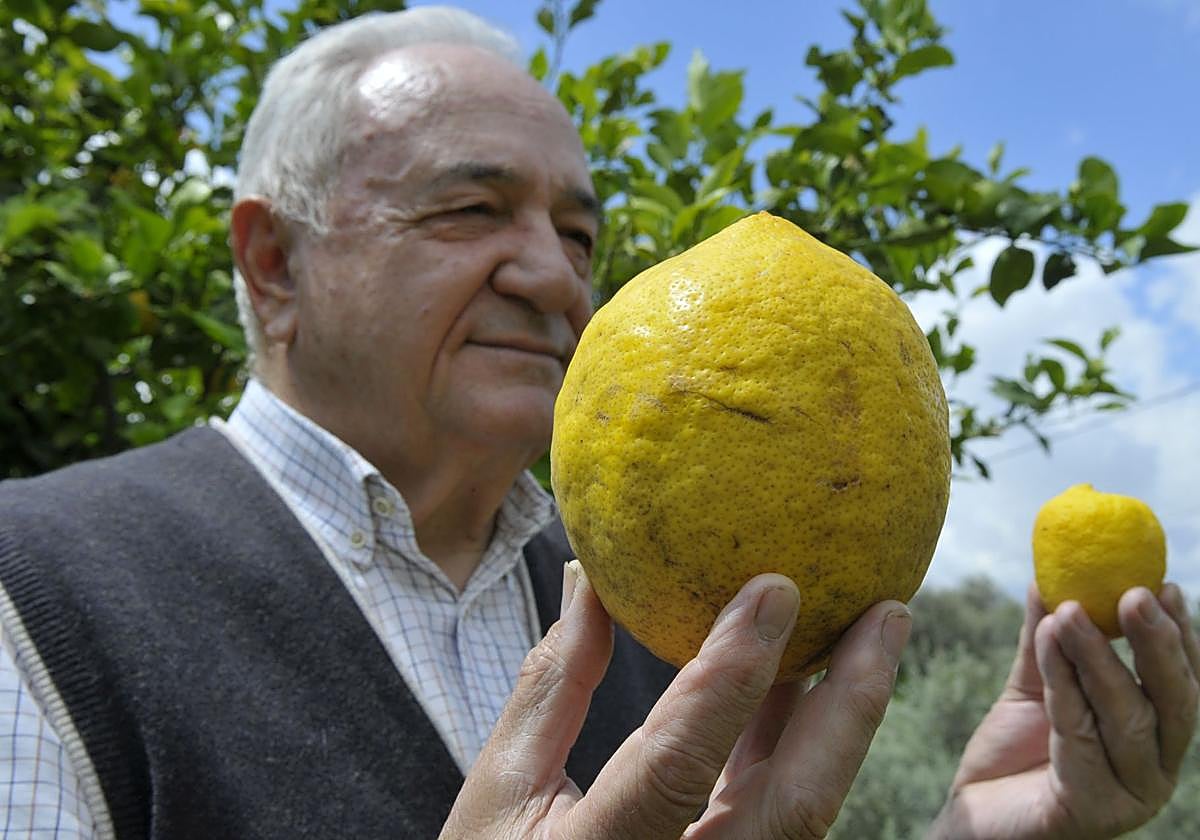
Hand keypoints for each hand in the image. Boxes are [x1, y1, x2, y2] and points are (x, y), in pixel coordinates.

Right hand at [439, 562, 911, 839]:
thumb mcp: (501, 786)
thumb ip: (553, 684)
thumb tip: (588, 577)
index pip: (681, 764)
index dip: (731, 676)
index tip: (775, 587)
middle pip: (794, 804)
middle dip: (851, 703)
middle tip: (889, 610)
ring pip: (804, 806)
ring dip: (841, 716)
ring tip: (874, 628)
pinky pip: (780, 804)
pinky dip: (797, 738)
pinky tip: (804, 674)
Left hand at [930, 582, 1199, 839]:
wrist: (975, 814)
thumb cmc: (1014, 752)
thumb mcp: (1034, 685)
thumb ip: (1045, 638)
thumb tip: (1047, 577)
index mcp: (1155, 737)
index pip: (1181, 682)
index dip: (1180, 634)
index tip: (1165, 584)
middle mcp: (1154, 768)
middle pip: (1171, 701)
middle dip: (1156, 643)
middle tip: (1134, 593)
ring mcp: (1129, 794)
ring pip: (1125, 716)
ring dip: (1098, 657)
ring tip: (1070, 611)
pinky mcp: (1091, 810)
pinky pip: (1078, 735)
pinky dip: (1063, 683)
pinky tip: (1048, 641)